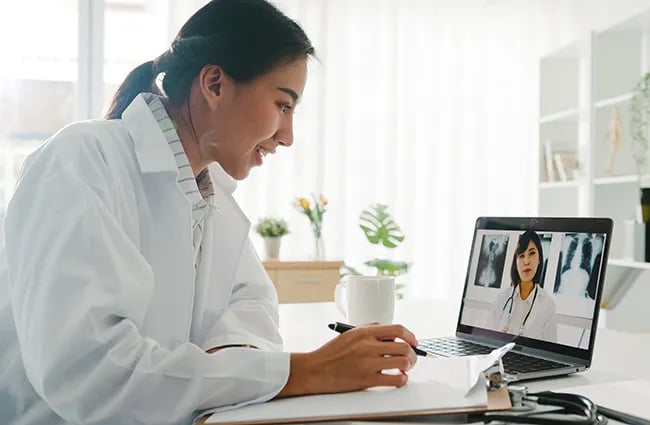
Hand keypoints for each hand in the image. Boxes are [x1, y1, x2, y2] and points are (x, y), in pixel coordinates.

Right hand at [277, 324, 417, 396]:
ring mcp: (368, 363)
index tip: (414, 342)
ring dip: (408, 366)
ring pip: (402, 362)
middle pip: (403, 347)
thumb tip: (390, 332)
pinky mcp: (368, 379)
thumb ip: (369, 330)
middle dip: (412, 354)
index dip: (410, 336)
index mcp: (364, 332)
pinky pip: (395, 379)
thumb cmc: (330, 353)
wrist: (315, 370)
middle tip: (411, 358)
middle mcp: (368, 346)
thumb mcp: (349, 334)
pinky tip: (399, 378)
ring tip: (405, 368)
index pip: (397, 329)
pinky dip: (402, 380)